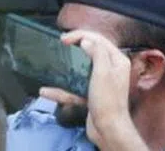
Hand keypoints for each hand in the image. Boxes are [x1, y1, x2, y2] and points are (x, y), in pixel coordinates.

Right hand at [40, 30, 145, 149]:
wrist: (108, 129)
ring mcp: (101, 83)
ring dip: (65, 70)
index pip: (99, 40)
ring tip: (52, 64)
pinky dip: (62, 90)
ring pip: (80, 70)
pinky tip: (47, 91)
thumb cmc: (107, 100)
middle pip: (90, 52)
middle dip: (75, 47)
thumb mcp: (103, 73)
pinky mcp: (92, 95)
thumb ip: (97, 53)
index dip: (81, 35)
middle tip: (60, 44)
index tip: (64, 38)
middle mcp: (111, 69)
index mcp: (117, 60)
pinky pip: (75, 88)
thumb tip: (86, 39)